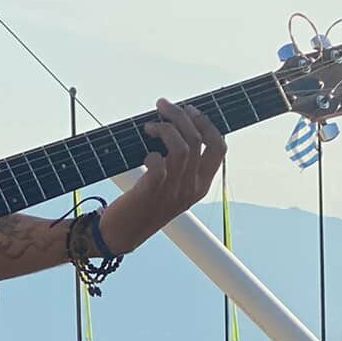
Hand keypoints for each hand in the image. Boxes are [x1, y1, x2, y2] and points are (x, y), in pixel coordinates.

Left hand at [101, 98, 225, 254]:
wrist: (121, 235)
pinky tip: (144, 155)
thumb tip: (174, 122)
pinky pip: (158, 162)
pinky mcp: (152, 192)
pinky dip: (151, 153)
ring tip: (149, 126)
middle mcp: (191, 188)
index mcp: (201, 185)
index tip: (190, 110)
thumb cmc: (144, 204)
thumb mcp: (172, 185)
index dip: (207, 123)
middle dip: (181, 115)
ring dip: (165, 128)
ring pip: (181, 147)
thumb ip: (180, 162)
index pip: (220, 148)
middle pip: (198, 140)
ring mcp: (173, 191)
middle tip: (162, 105)